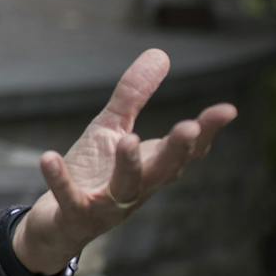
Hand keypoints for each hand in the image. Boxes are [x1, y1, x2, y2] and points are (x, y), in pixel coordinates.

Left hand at [12, 49, 236, 274]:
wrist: (55, 223)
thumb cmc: (91, 173)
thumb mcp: (110, 129)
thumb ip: (133, 95)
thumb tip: (161, 53)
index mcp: (149, 167)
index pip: (185, 151)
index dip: (206, 132)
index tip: (227, 110)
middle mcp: (135, 188)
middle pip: (163, 171)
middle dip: (177, 151)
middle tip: (189, 128)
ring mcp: (106, 204)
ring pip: (124, 188)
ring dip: (129, 165)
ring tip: (128, 139)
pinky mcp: (74, 215)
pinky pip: (68, 198)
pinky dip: (59, 180)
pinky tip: (48, 157)